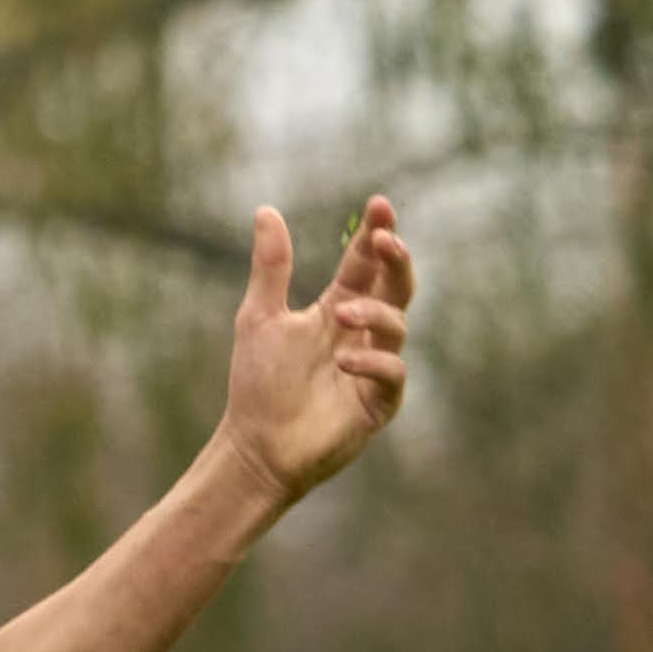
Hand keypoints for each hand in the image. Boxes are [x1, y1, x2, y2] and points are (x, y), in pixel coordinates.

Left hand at [215, 196, 414, 508]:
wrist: (255, 446)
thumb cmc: (258, 384)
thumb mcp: (260, 316)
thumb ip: (271, 267)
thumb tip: (266, 210)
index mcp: (339, 307)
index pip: (366, 263)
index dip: (375, 234)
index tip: (379, 205)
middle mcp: (362, 334)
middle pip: (396, 287)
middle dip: (396, 260)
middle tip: (385, 238)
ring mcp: (374, 368)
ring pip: (397, 326)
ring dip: (374, 313)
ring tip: (341, 312)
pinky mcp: (377, 404)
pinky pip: (392, 374)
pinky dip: (373, 363)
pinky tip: (343, 360)